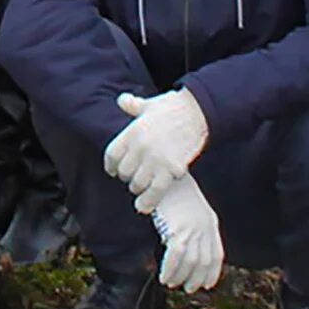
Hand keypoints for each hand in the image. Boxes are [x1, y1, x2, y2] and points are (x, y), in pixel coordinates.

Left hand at [105, 88, 208, 211]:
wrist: (198, 112)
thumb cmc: (172, 108)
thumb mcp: (148, 105)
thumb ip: (133, 106)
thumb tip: (122, 100)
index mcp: (132, 132)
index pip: (112, 155)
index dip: (111, 166)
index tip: (112, 171)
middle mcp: (141, 147)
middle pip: (124, 172)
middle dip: (127, 177)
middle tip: (132, 178)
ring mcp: (156, 159)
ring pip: (138, 184)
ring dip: (138, 188)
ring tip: (141, 188)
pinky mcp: (172, 169)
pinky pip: (156, 191)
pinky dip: (149, 201)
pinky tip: (143, 207)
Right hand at [150, 174, 224, 292]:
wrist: (166, 175)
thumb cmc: (174, 189)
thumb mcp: (192, 206)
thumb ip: (195, 223)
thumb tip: (188, 242)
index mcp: (210, 223)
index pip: (216, 255)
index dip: (212, 272)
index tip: (205, 284)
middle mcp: (204, 228)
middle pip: (204, 261)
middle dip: (196, 278)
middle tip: (187, 288)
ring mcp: (192, 229)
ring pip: (190, 262)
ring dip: (181, 277)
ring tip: (172, 284)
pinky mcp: (177, 229)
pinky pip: (175, 256)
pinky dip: (170, 270)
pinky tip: (164, 277)